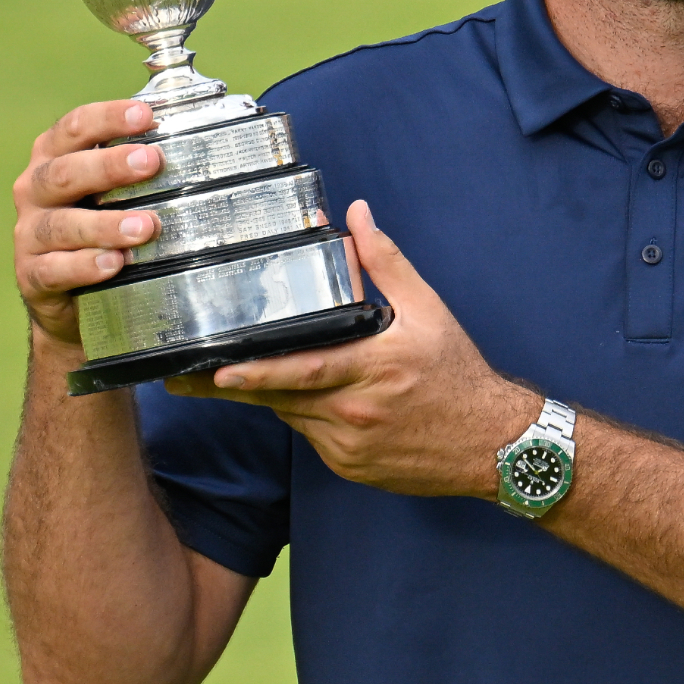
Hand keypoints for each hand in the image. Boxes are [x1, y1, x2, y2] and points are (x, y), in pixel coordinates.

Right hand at [12, 99, 165, 345]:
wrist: (60, 287)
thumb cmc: (94, 218)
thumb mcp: (108, 183)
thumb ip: (135, 152)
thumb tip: (184, 110)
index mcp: (53, 156)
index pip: (75, 127)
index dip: (108, 118)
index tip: (146, 115)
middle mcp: (35, 189)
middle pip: (66, 172)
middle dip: (109, 166)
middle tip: (152, 162)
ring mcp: (29, 233)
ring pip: (61, 225)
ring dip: (105, 224)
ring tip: (145, 227)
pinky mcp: (31, 274)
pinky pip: (53, 269)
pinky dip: (84, 266)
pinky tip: (114, 263)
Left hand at [166, 200, 538, 496]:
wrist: (494, 444)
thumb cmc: (459, 375)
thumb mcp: (429, 310)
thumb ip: (386, 262)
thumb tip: (358, 215)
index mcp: (373, 369)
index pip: (302, 371)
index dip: (256, 373)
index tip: (218, 372)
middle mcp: (357, 413)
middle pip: (282, 398)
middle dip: (236, 388)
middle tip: (188, 380)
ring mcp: (351, 447)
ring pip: (292, 417)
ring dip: (271, 397)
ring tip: (237, 380)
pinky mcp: (351, 468)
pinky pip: (311, 438)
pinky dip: (303, 417)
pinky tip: (305, 399)